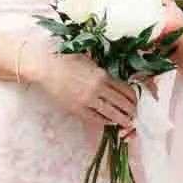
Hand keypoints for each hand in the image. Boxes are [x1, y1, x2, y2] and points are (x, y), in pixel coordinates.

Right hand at [21, 40, 137, 133]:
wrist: (45, 67)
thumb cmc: (67, 59)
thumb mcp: (90, 60)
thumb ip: (104, 70)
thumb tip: (118, 78)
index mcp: (103, 74)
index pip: (126, 89)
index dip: (134, 97)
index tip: (137, 101)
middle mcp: (98, 88)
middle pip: (122, 103)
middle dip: (131, 110)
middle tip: (135, 114)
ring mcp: (88, 100)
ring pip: (111, 113)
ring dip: (122, 119)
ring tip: (128, 122)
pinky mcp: (77, 109)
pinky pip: (95, 118)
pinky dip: (105, 121)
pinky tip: (109, 122)